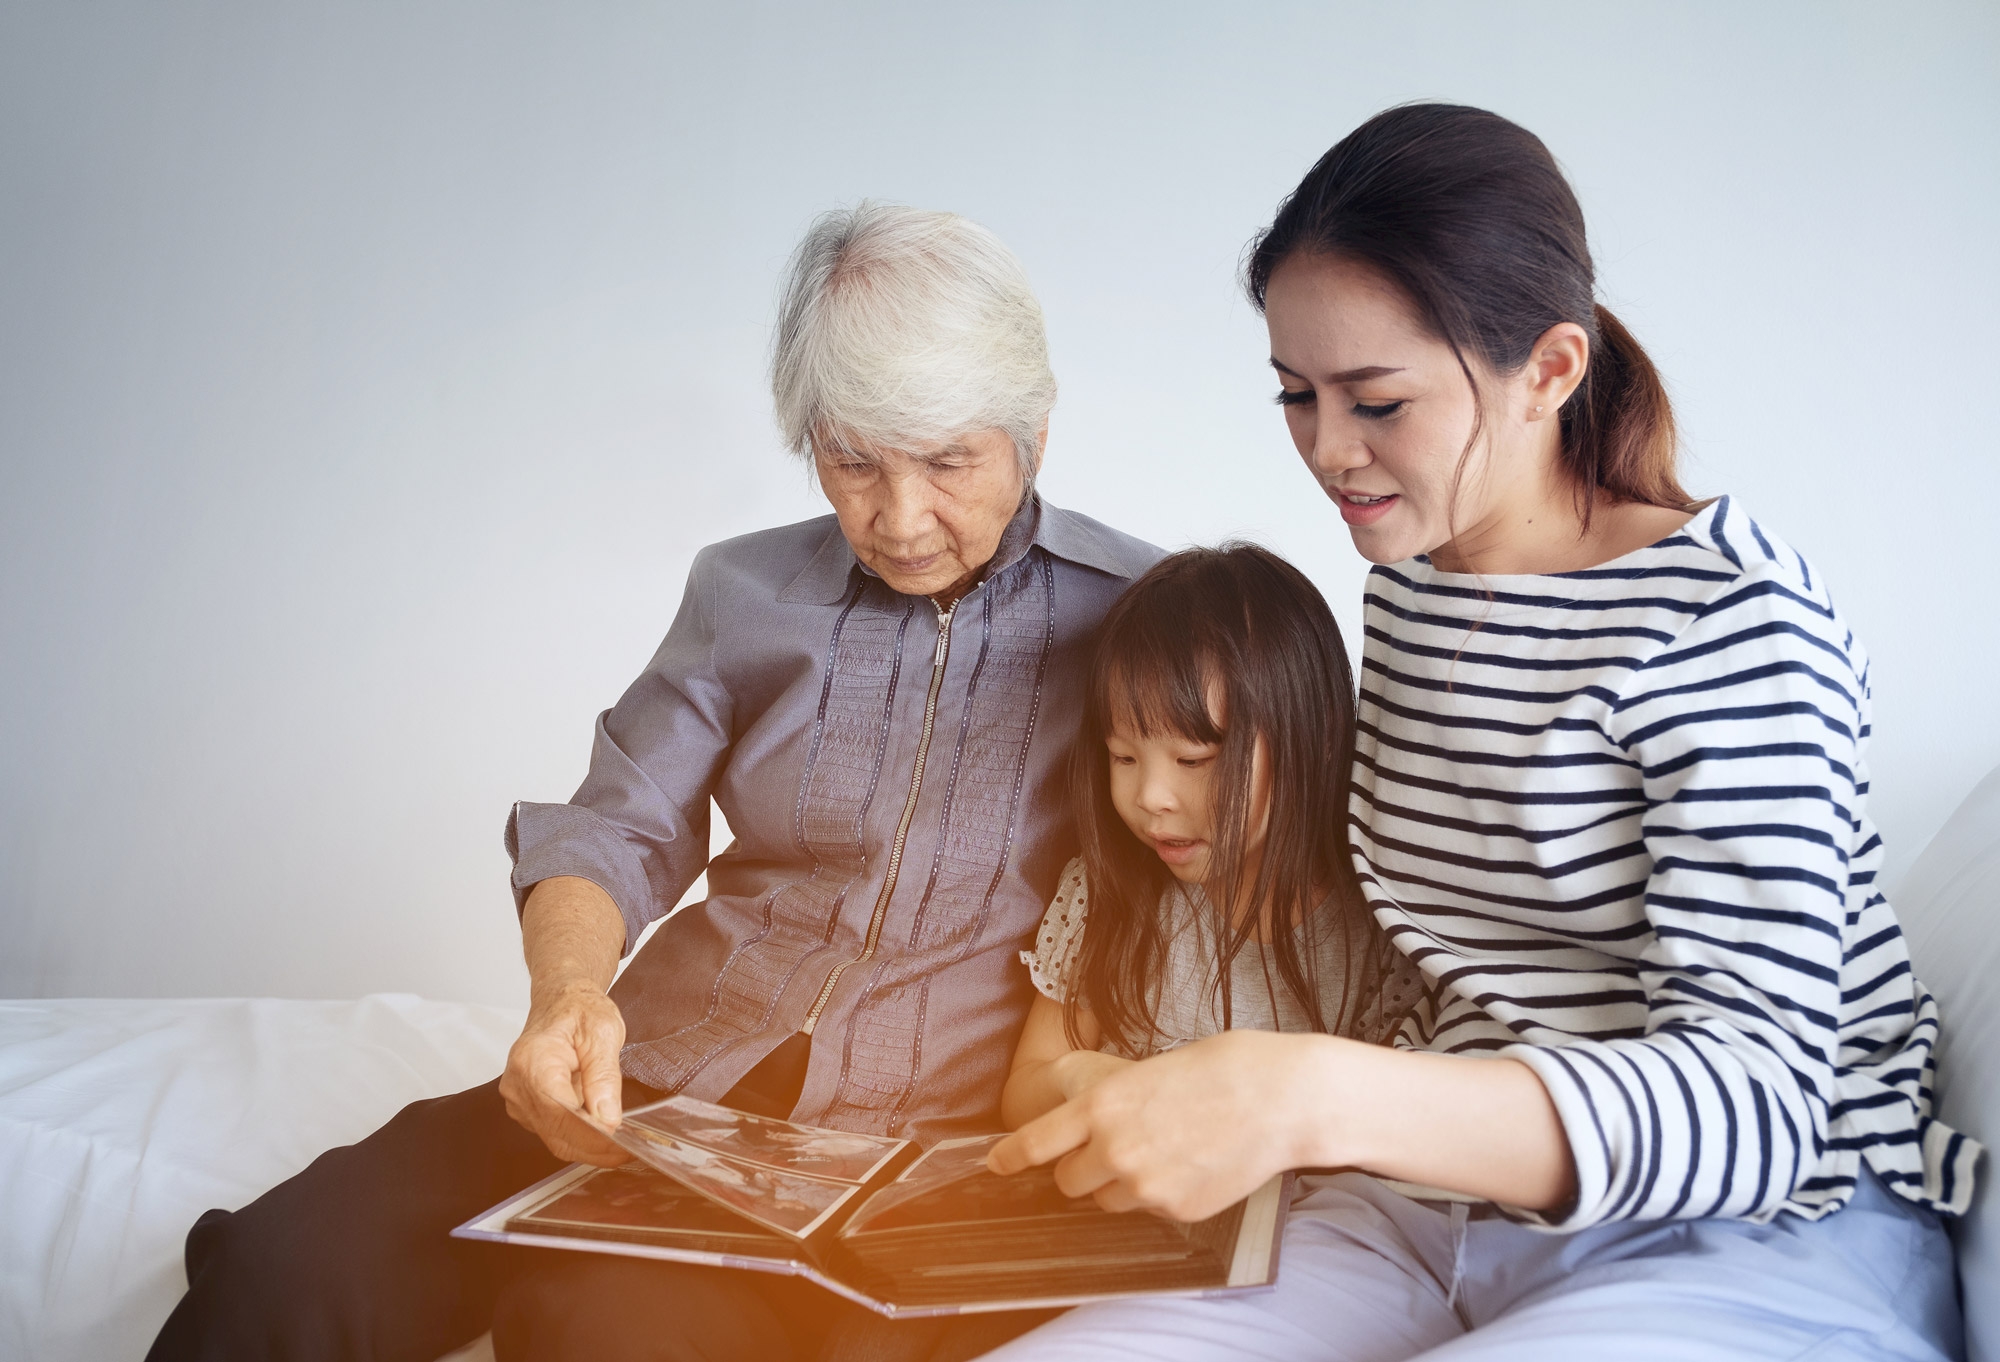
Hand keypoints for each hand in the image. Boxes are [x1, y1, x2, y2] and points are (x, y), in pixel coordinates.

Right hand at [500, 980, 628, 1166]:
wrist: (562, 1001)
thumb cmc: (580, 1009)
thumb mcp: (604, 1032)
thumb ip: (604, 1076)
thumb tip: (607, 1119)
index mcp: (534, 1062)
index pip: (561, 1115)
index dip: (593, 1137)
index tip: (623, 1146)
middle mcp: (518, 1084)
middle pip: (556, 1134)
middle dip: (596, 1148)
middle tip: (630, 1152)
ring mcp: (519, 1098)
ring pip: (555, 1138)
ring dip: (589, 1145)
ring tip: (622, 1143)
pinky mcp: (527, 1107)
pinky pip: (553, 1131)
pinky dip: (579, 1136)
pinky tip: (602, 1130)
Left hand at [988, 1030, 1322, 1221]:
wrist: (1277, 1098)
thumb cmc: (1220, 1070)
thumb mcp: (1149, 1070)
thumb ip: (1112, 1104)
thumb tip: (1092, 1129)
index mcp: (1102, 1104)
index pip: (1037, 1141)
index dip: (1011, 1156)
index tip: (995, 1164)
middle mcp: (1114, 1149)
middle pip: (1069, 1183)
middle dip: (1081, 1170)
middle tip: (1112, 1149)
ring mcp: (1145, 1185)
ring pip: (1109, 1201)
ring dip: (1123, 1184)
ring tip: (1165, 1150)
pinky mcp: (1177, 1209)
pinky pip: (1152, 1210)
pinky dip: (1164, 1194)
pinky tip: (1193, 1164)